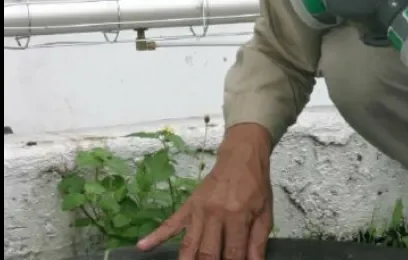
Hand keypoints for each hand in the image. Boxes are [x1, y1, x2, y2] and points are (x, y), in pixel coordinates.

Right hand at [137, 124, 273, 259]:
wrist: (242, 158)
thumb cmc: (255, 186)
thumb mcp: (265, 213)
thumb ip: (258, 242)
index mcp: (237, 216)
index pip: (233, 253)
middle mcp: (215, 215)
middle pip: (207, 253)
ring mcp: (199, 211)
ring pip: (189, 245)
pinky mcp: (188, 206)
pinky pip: (170, 223)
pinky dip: (156, 236)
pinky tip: (142, 247)